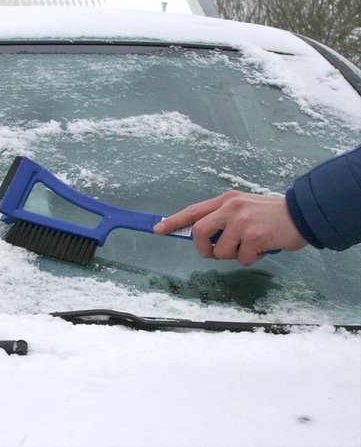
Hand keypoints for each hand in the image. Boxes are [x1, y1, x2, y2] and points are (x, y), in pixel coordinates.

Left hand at [153, 190, 307, 265]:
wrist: (302, 214)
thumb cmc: (270, 215)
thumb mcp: (243, 208)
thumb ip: (222, 218)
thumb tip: (201, 236)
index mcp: (225, 200)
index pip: (193, 211)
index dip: (173, 221)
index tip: (158, 229)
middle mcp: (230, 208)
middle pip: (198, 232)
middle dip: (204, 248)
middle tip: (215, 251)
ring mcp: (241, 222)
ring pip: (220, 251)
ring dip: (234, 255)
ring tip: (251, 245)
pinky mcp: (253, 236)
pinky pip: (241, 259)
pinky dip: (251, 259)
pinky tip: (262, 248)